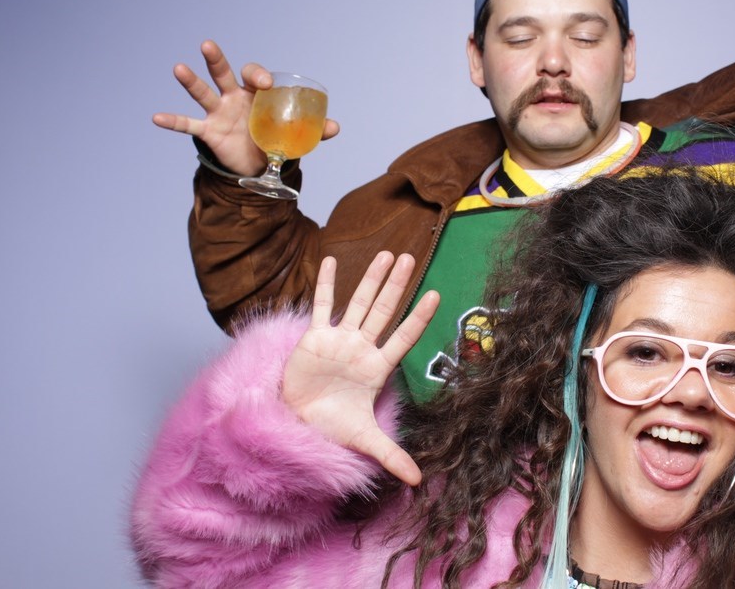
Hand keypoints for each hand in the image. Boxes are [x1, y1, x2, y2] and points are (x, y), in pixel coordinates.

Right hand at [152, 39, 341, 175]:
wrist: (258, 163)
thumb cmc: (275, 137)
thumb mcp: (296, 134)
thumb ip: (315, 129)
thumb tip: (336, 127)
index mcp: (256, 93)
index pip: (254, 75)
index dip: (258, 75)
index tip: (265, 85)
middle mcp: (234, 97)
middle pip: (222, 73)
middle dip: (216, 59)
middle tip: (207, 45)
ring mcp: (218, 112)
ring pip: (202, 93)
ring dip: (190, 81)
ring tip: (178, 68)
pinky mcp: (209, 131)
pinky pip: (187, 125)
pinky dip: (172, 121)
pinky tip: (156, 117)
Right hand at [280, 252, 438, 486]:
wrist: (298, 422)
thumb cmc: (333, 425)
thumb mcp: (364, 439)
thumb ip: (391, 455)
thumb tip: (418, 481)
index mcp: (377, 367)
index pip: (403, 337)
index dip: (419, 317)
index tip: (436, 294)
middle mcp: (361, 348)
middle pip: (384, 310)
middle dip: (396, 285)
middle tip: (410, 258)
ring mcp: (339, 339)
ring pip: (358, 303)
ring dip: (371, 279)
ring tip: (386, 254)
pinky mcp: (314, 337)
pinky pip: (321, 306)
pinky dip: (325, 284)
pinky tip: (331, 260)